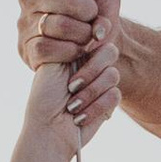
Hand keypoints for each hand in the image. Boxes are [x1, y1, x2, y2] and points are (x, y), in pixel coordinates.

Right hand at [18, 0, 119, 75]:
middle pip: (65, 0)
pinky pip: (47, 48)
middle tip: (93, 15)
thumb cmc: (98, 2)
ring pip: (58, 25)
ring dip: (83, 32)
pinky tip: (77, 48)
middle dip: (89, 10)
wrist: (102, 39)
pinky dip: (70, 50)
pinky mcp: (27, 49)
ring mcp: (25, 23)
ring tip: (87, 33)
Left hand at [30, 30, 119, 150]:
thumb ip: (72, 42)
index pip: (95, 35)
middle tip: (71, 86)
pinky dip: (95, 108)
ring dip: (90, 93)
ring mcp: (101, 83)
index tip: (82, 51)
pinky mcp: (109, 101)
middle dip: (91, 70)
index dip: (92, 41)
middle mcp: (90, 65)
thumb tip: (93, 32)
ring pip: (113, 75)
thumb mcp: (52, 62)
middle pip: (109, 52)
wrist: (48, 130)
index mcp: (76, 51)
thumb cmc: (45, 97)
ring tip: (72, 106)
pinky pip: (115, 95)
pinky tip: (79, 118)